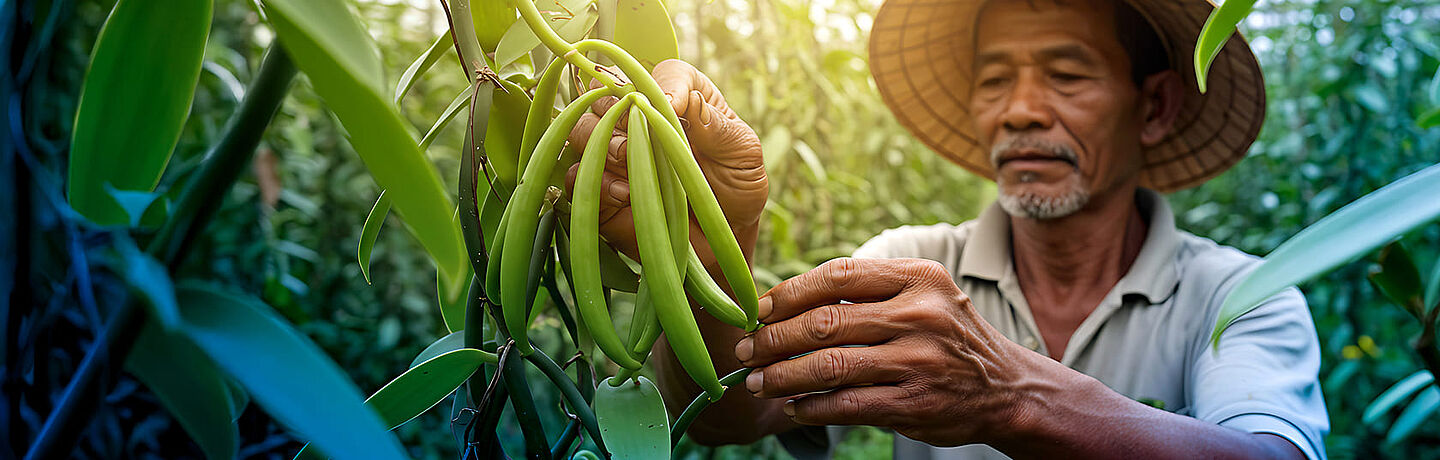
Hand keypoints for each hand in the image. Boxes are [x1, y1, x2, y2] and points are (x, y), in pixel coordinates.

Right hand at [566, 59, 766, 259]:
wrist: (722, 239)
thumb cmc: (736, 190)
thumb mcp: (743, 155)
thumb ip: (719, 128)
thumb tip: (690, 102)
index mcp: (682, 99)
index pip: (663, 73)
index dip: (662, 85)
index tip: (672, 107)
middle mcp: (642, 120)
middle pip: (607, 93)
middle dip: (617, 109)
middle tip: (637, 133)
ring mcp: (616, 153)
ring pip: (582, 130)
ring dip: (601, 142)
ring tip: (628, 159)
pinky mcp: (601, 189)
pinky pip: (577, 176)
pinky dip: (597, 181)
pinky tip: (626, 193)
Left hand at [732, 257, 1048, 446]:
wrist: (1008, 389)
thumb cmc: (948, 337)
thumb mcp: (923, 297)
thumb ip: (868, 295)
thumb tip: (784, 304)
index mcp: (918, 278)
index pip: (837, 275)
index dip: (788, 292)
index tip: (757, 309)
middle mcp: (920, 315)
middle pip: (824, 323)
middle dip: (773, 338)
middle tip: (747, 351)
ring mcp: (918, 361)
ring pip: (829, 366)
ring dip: (782, 377)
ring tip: (759, 383)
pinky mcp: (914, 404)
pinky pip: (846, 405)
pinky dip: (811, 408)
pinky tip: (795, 407)